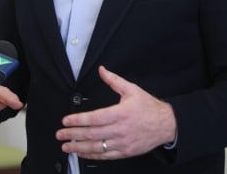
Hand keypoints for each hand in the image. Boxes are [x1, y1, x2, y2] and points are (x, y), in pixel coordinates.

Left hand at [55, 66, 176, 159]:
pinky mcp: (125, 152)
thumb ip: (114, 80)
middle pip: (91, 134)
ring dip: (79, 147)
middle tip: (60, 134)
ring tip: (67, 146)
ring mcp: (122, 143)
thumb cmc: (149, 108)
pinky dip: (92, 155)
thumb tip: (102, 70)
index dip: (77, 120)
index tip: (66, 121)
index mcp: (120, 113)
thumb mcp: (132, 90)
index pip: (94, 118)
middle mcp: (120, 130)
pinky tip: (83, 153)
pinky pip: (105, 156)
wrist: (166, 124)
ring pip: (96, 147)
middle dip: (72, 134)